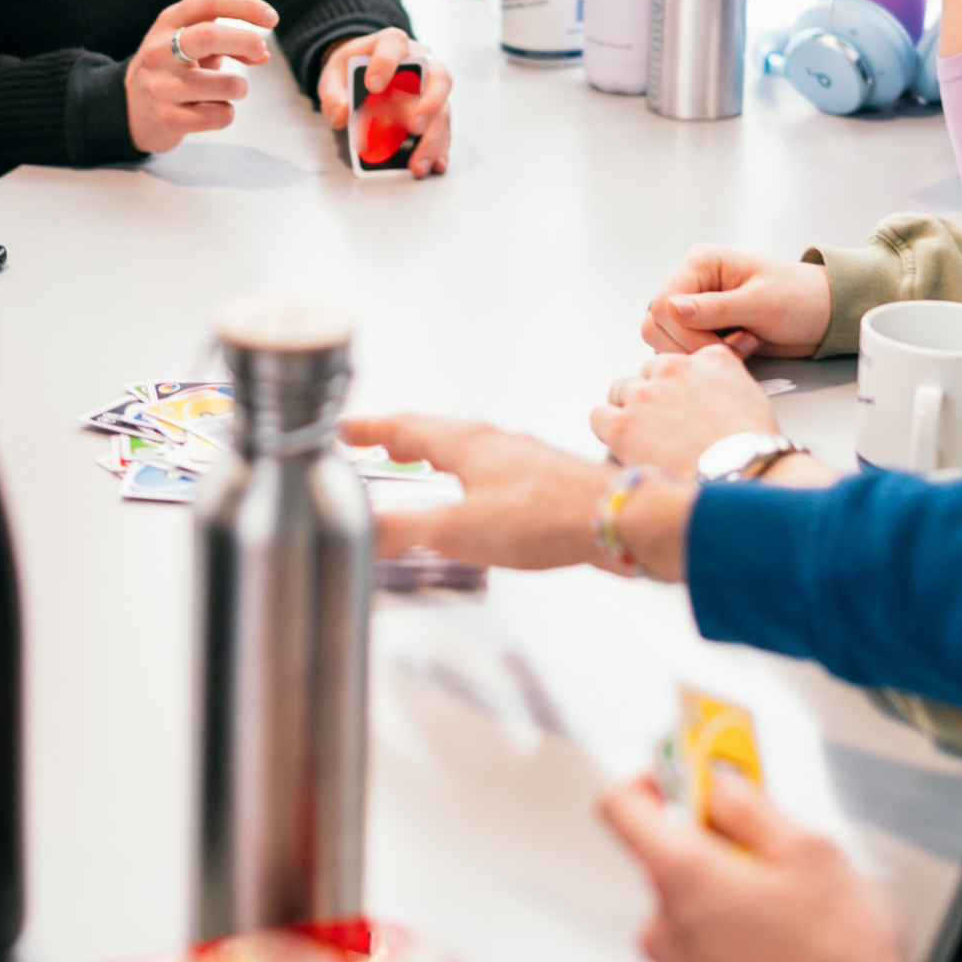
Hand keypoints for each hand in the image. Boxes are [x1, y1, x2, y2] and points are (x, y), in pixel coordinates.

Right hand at [128, 0, 280, 152]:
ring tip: (224, 90)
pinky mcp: (167, 119)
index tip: (271, 18)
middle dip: (247, 41)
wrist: (128, 110)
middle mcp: (159, 51)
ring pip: (227, 86)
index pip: (208, 2)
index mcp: (167, 23)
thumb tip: (262, 53)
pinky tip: (208, 111)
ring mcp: (160, 86)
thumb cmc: (171, 70)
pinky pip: (220, 116)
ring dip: (239, 88)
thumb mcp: (190, 44)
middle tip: (260, 51)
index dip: (245, 6)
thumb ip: (225, 41)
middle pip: (210, 36)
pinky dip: (225, 113)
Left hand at [317, 28, 453, 177]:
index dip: (386, 62)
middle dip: (428, 104)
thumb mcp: (334, 75)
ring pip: (443, 109)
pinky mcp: (436, 108)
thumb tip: (340, 115)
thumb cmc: (353, 69)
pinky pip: (443, 128)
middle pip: (437, 78)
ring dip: (433, 138)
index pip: (393, 44)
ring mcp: (432, 86)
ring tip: (419, 164)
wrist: (366, 69)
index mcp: (392, 44)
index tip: (373, 85)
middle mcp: (421, 61)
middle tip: (414, 128)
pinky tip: (435, 164)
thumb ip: (332, 93)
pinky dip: (440, 147)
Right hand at [342, 413, 691, 580]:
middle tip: (375, 446)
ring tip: (420, 470)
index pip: (404, 427)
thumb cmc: (546, 517)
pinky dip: (467, 477)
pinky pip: (492, 470)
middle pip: (435, 434)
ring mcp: (521, 459)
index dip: (368, 429)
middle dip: (399, 440)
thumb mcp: (458, 530)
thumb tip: (360, 534)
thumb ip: (404, 531)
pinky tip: (477, 501)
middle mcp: (493, 442)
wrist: (616, 519)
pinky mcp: (544, 481)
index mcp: (465, 444)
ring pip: (466, 450)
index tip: (344, 429)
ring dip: (434, 456)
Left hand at [594, 348, 781, 475]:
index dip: (680, 384)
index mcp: (710, 360)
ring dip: (631, 411)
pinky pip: (599, 416)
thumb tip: (710, 395)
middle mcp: (674, 369)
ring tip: (647, 438)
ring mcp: (645, 395)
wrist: (740, 481)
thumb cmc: (751, 452)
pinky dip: (608, 429)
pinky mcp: (621, 424)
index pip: (681, 360)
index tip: (681, 401)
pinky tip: (625, 445)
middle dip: (655, 396)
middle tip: (666, 426)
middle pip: (649, 373)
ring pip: (622, 391)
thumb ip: (724, 386)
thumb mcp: (752, 402)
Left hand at [597, 771, 931, 961]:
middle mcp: (669, 931)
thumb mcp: (813, 855)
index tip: (681, 774)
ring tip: (790, 907)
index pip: (619, 808)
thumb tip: (720, 784)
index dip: (648, 779)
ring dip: (727, 899)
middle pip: (664, 863)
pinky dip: (736, 942)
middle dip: (712, 847)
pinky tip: (788, 948)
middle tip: (766, 845)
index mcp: (684, 880)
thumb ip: (752, 807)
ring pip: (689, 913)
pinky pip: (707, 955)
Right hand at [642, 245, 832, 358]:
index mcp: (700, 263)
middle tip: (734, 349)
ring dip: (700, 354)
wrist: (823, 314)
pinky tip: (738, 351)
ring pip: (665, 341)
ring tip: (740, 347)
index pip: (662, 304)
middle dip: (692, 346)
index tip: (721, 347)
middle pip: (656, 325)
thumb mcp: (761, 302)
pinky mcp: (702, 329)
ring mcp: (694, 307)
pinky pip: (683, 350)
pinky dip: (706, 359)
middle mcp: (691, 283)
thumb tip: (671, 309)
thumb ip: (716, 307)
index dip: (685, 333)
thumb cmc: (800, 297)